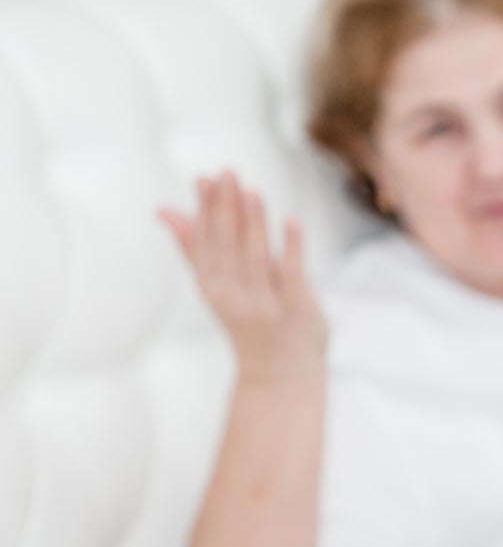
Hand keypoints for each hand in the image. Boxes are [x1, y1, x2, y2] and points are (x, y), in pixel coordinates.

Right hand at [159, 171, 327, 382]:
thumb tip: (163, 209)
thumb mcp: (216, 285)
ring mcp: (265, 305)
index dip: (204, 211)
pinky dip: (292, 247)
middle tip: (227, 173)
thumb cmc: (247, 319)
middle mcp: (234, 297)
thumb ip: (194, 246)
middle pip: (227, 247)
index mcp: (212, 288)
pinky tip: (291, 219)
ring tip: (251, 190)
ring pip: (257, 258)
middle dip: (226, 210)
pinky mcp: (296, 309)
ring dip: (254, 223)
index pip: (205, 243)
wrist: (280, 374)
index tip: (205, 178)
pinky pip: (292, 275)